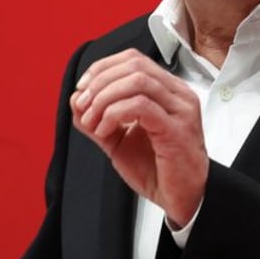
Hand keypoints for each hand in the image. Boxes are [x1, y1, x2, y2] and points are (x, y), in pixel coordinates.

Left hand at [71, 49, 207, 227]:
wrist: (183, 200)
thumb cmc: (159, 170)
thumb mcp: (119, 140)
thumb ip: (99, 119)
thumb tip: (76, 100)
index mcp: (167, 91)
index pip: (133, 59)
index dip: (102, 68)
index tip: (82, 89)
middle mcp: (177, 94)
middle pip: (133, 65)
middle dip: (99, 82)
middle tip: (83, 106)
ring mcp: (180, 109)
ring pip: (137, 81)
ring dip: (104, 98)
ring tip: (93, 120)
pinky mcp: (176, 129)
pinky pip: (141, 106)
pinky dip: (114, 114)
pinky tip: (105, 130)